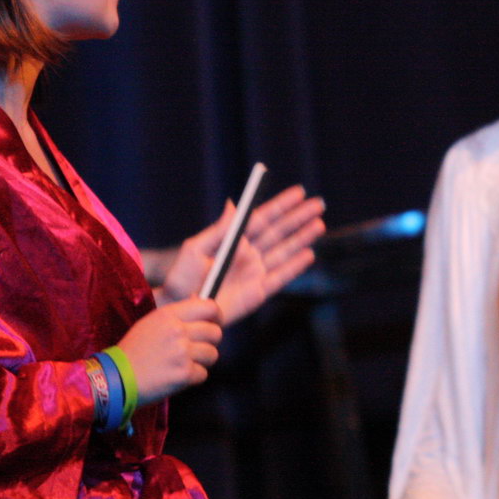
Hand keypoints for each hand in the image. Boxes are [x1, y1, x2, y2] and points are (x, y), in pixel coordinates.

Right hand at [117, 297, 223, 405]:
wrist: (117, 378)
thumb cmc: (134, 350)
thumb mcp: (151, 323)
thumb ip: (177, 314)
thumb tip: (200, 300)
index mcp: (169, 315)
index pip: (209, 307)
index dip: (216, 316)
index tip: (214, 323)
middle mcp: (178, 331)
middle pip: (215, 332)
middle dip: (210, 342)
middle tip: (197, 349)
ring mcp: (182, 353)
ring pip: (212, 354)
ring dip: (202, 362)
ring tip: (184, 364)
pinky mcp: (184, 374)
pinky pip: (203, 374)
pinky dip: (193, 378)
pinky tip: (177, 376)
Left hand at [160, 184, 325, 324]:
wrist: (179, 306)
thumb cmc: (182, 275)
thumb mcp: (196, 248)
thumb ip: (218, 229)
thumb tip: (234, 204)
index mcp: (235, 240)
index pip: (263, 218)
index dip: (282, 205)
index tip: (300, 192)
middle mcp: (249, 254)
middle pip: (279, 232)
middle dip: (299, 218)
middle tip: (318, 204)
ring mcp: (255, 273)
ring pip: (284, 252)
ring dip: (302, 238)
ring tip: (319, 225)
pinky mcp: (258, 293)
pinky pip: (280, 277)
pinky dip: (295, 267)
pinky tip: (309, 254)